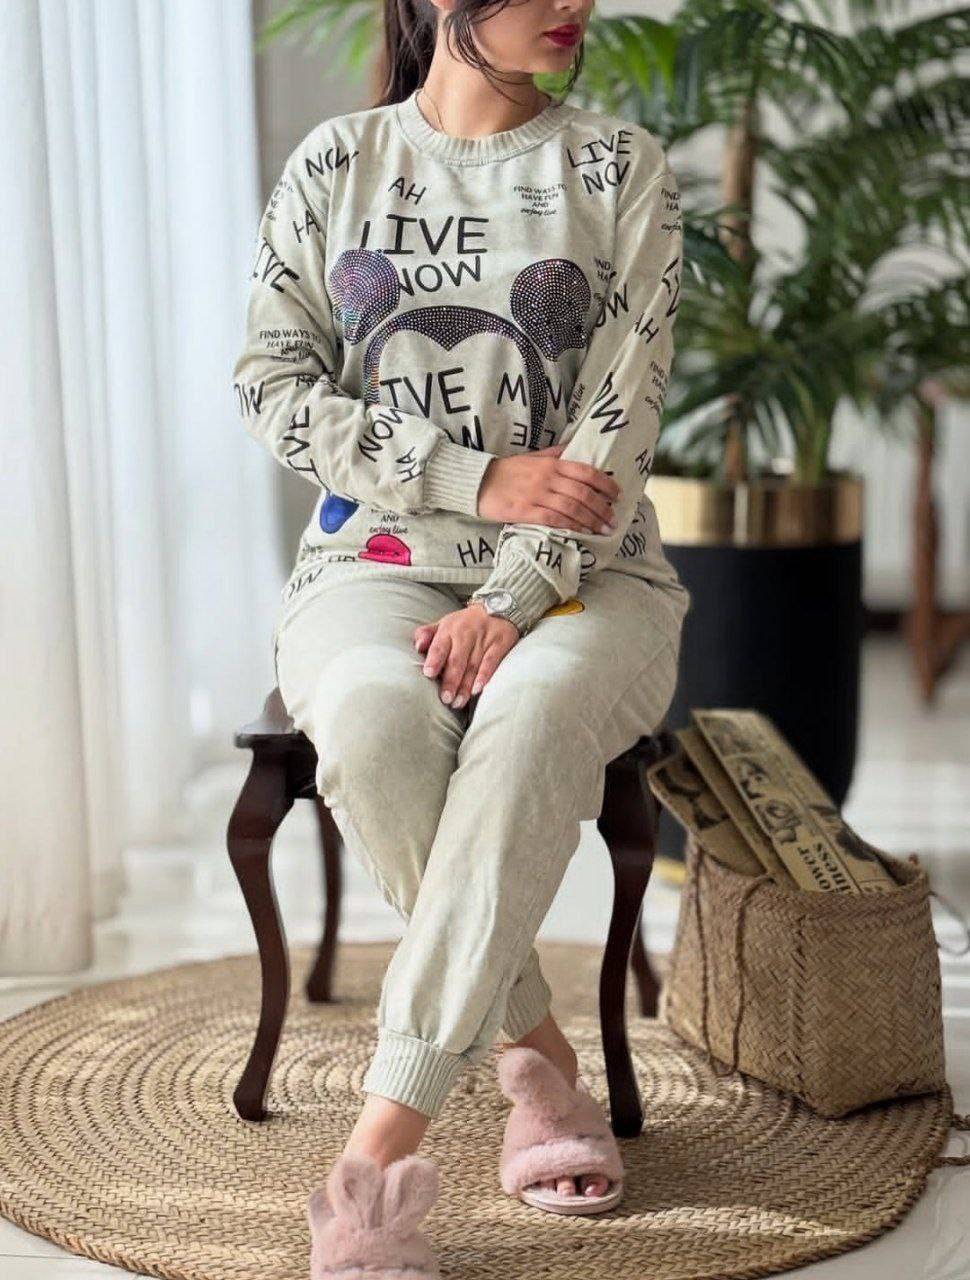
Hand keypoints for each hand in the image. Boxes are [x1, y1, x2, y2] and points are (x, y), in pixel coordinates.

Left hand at [413, 602, 518, 706]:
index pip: (439, 646)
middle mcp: (466, 634)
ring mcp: (484, 639)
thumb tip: (417, 646)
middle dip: (450, 681)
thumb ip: (427, 634)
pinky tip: (478, 689)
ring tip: (458, 702)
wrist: (499, 606)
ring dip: (465, 686)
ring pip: (473, 665)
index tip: (429, 674)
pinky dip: (485, 676)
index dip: (434, 660)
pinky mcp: (500, 644)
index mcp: (449, 629)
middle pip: (457, 660)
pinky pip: (492, 662)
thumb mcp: (444, 623)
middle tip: (445, 699)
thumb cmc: (465, 623)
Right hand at [477, 444, 620, 534]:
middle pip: (583, 493)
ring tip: (603, 530)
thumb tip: (574, 448)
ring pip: (572, 508)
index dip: (605, 484)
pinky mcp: (526, 512)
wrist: (477, 482)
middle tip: (613, 519)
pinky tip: (582, 533)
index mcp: (551, 464)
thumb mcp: (532, 457)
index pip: (586, 472)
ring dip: (592, 520)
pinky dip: (571, 526)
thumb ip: (554, 454)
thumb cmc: (506, 470)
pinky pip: (554, 520)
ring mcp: (537, 495)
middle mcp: (547, 478)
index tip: (617, 494)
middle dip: (602, 508)